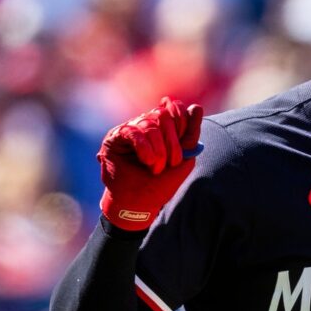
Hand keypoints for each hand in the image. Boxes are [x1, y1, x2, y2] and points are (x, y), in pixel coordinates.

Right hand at [97, 97, 203, 230]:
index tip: (181, 152)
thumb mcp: (183, 159)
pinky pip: (133, 131)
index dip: (182, 125)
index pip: (174, 110)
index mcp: (162, 128)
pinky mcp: (114, 137)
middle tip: (170, 164)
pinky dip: (144, 147)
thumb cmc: (161, 184)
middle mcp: (145, 125)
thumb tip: (196, 107)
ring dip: (158, 150)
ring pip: (150, 124)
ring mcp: (130, 129)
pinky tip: (147, 160)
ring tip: (155, 168)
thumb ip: (190, 134)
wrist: (140, 204)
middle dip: (172, 142)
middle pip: (163, 115)